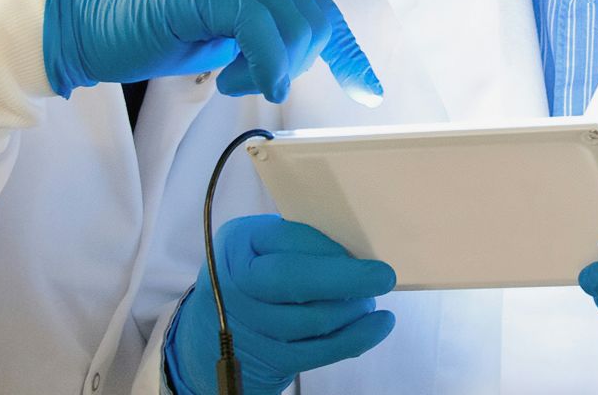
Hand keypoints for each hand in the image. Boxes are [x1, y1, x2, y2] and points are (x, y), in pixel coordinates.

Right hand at [42, 0, 381, 103]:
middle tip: (247, 80)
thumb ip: (268, 33)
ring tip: (229, 77)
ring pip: (296, 31)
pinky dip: (264, 69)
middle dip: (294, 65)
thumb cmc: (153, 32)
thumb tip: (306, 54)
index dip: (348, 53)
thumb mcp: (227, 35)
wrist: (86, 25)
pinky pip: (265, 36)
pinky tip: (240, 82)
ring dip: (272, 70)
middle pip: (316, 24)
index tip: (367, 90)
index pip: (322, 8)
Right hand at [167, 215, 396, 394]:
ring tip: (370, 300)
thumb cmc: (256, 276)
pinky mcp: (266, 359)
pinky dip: (355, 338)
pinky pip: (318, 351)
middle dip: (343, 279)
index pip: (284, 239)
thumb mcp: (263, 248)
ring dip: (352, 309)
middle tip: (383, 277)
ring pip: (310, 319)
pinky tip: (378, 325)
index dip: (326, 247)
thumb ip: (299, 243)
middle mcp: (234, 283)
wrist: (214, 334)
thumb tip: (357, 247)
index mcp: (237, 243)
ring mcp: (247, 326)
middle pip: (291, 280)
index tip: (362, 250)